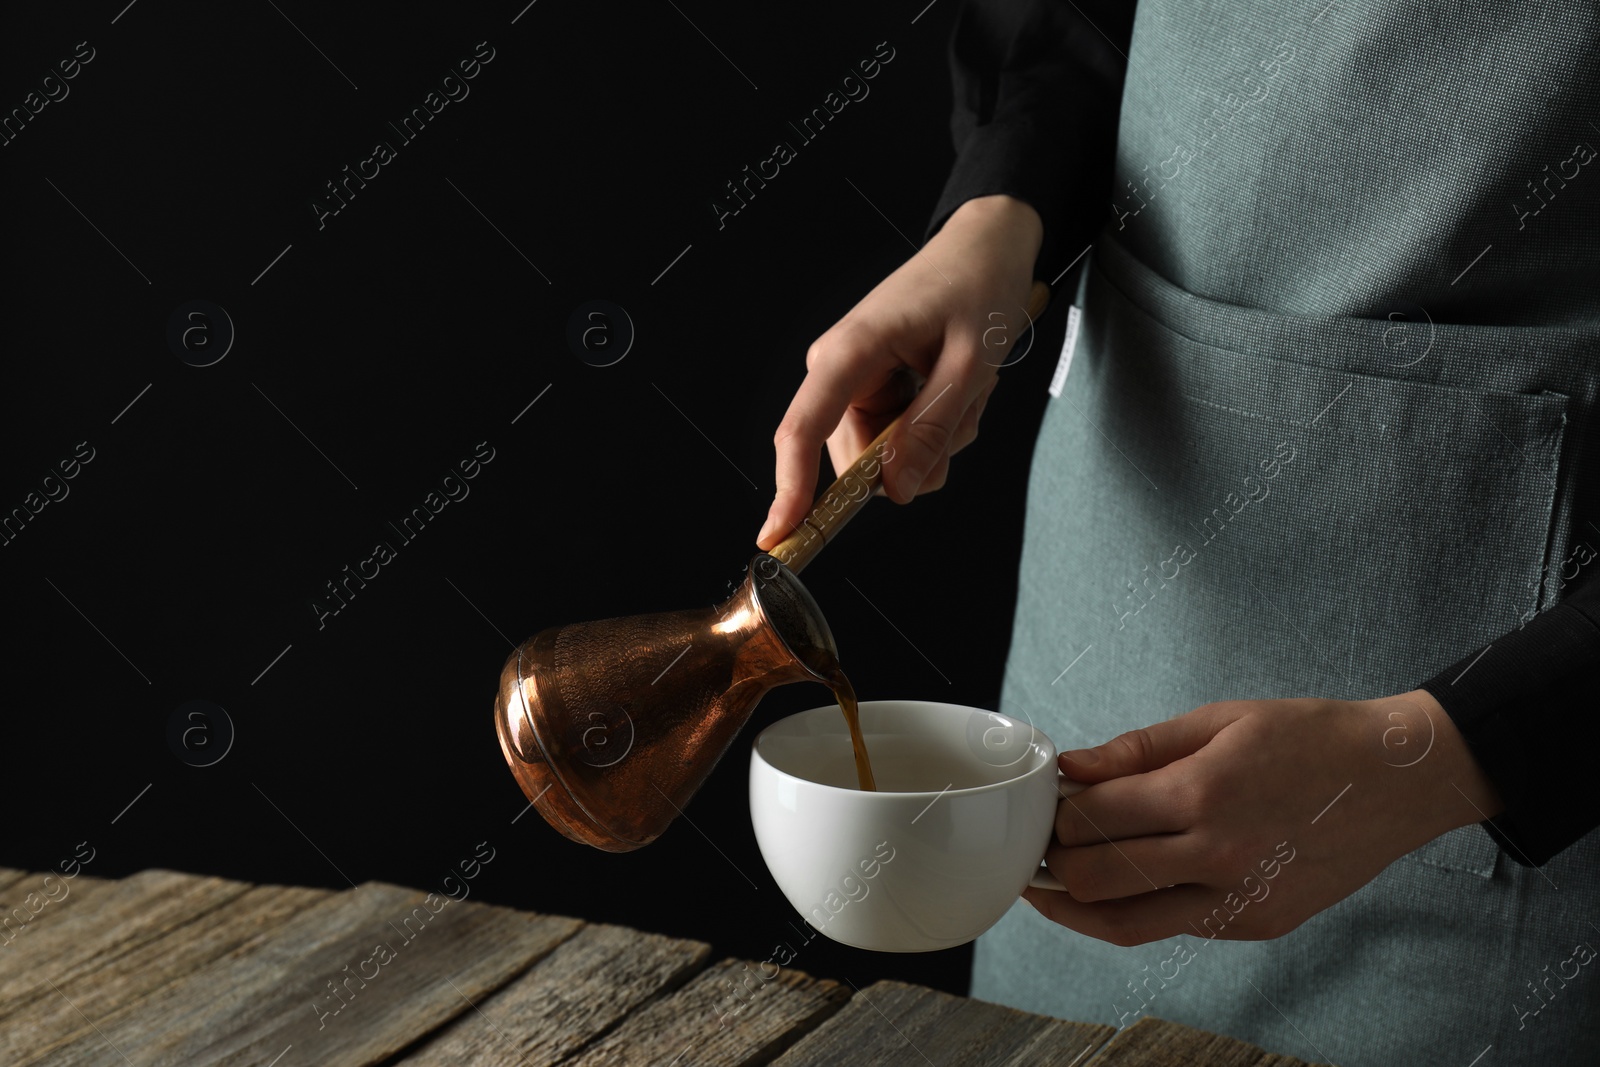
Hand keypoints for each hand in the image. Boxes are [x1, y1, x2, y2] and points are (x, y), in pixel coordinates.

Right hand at [755, 194, 1042, 548]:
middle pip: (855, 458)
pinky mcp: (874, 386)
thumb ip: (931, 429)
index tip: (781, 535)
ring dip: (935, 438)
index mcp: (848, 351)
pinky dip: (937, 426)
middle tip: (962, 413)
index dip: (790, 489)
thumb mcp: (970, 363)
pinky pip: (899, 437)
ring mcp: (855, 379)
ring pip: (883, 454)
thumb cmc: (977, 285)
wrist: (987, 246)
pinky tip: (958, 388)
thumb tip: (895, 490)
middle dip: (915, 456)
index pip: (802, 431)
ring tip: (965, 388)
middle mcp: (838, 368)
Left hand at [1022, 691, 1503, 945]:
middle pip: (1097, 879)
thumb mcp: (1220, 719)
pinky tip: (1123, 887)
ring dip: (1080, 906)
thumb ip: (1138, 749)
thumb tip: (1072, 767)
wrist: (1398, 779)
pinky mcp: (1259, 924)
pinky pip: (1174, 928)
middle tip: (1049, 845)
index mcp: (1204, 793)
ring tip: (1056, 885)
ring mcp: (1240, 899)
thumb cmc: (1309, 737)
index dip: (1059, 813)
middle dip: (1059, 862)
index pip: (1095, 818)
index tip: (1050, 804)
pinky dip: (1138, 912)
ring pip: (1126, 924)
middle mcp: (1219, 854)